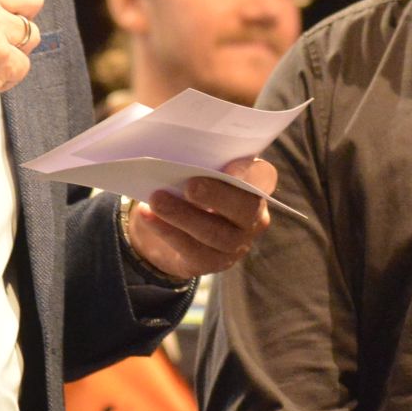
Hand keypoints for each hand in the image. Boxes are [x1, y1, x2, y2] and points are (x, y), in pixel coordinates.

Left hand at [126, 156, 277, 280]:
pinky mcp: (214, 262)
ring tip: (156, 199)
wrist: (173, 225)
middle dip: (217, 196)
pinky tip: (147, 215)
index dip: (251, 172)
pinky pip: (193, 251)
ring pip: (216, 233)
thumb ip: (200, 160)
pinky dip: (167, 231)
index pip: (264, 176)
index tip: (231, 166)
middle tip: (190, 186)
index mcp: (255, 185)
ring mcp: (237, 244)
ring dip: (183, 215)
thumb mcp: (198, 168)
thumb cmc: (190, 185)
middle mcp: (254, 216)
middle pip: (245, 208)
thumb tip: (179, 148)